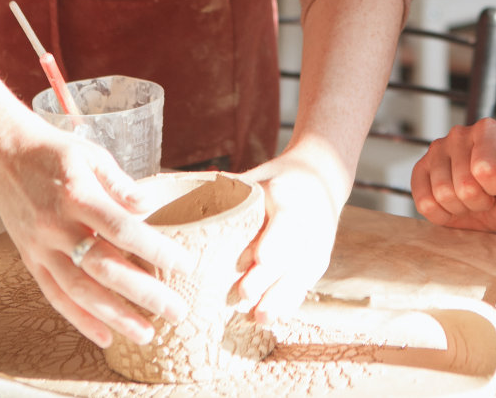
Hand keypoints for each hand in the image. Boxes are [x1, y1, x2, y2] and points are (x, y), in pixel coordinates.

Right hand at [0, 123, 191, 348]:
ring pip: (79, 291)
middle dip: (143, 294)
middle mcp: (57, 226)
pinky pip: (55, 296)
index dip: (155, 250)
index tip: (184, 265)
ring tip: (145, 334)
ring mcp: (40, 247)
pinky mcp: (30, 260)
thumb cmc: (54, 153)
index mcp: (78, 196)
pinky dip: (79, 319)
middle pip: (104, 268)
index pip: (122, 229)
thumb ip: (120, 183)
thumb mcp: (92, 155)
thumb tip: (148, 206)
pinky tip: (104, 336)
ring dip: (114, 316)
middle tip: (176, 311)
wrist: (3, 155)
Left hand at [234, 144, 345, 322]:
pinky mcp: (319, 259)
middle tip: (244, 294)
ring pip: (303, 273)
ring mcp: (318, 241)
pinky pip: (305, 283)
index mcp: (289, 194)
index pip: (287, 218)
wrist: (320, 176)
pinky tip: (269, 318)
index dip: (276, 240)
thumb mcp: (255, 179)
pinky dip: (289, 302)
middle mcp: (309, 219)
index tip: (261, 258)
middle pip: (294, 252)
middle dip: (270, 276)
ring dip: (281, 298)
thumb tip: (174, 204)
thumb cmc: (275, 179)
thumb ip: (224, 194)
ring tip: (259, 318)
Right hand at [411, 117, 495, 233]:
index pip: (485, 168)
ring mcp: (436, 150)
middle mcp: (459, 134)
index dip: (495, 188)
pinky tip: (452, 206)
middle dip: (478, 201)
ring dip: (460, 208)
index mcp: (489, 130)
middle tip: (485, 196)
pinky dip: (441, 214)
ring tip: (470, 199)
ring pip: (442, 194)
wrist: (493, 209)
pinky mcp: (420, 169)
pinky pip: (424, 202)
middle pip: (464, 186)